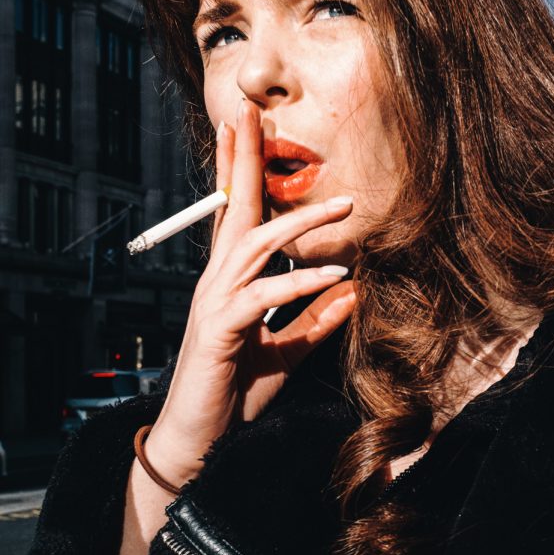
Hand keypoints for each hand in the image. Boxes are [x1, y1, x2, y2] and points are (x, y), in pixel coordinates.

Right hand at [146, 99, 355, 485]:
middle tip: (253, 113)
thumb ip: (314, 321)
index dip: (240, 172)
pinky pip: (263, 297)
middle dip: (245, 159)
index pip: (236, 216)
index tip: (246, 131)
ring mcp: (215, 303)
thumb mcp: (285, 352)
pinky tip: (335, 275)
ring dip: (300, 221)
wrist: (200, 441)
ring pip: (255, 245)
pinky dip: (301, 284)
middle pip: (235, 210)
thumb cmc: (235, 392)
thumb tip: (352, 292)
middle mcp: (217, 282)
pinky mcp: (220, 330)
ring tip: (345, 204)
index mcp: (230, 282)